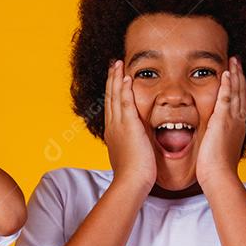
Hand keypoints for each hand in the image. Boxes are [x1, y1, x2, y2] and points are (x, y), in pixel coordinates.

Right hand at [103, 60, 156, 192]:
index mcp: (113, 133)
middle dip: (112, 80)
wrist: (131, 182)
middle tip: (113, 65)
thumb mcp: (129, 155)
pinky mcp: (129, 126)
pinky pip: (125, 103)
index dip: (112, 91)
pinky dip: (124, 90)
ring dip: (116, 79)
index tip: (114, 80)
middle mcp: (113, 126)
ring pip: (115, 96)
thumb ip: (131, 145)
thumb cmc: (133, 174)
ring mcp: (119, 125)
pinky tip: (126, 78)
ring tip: (118, 64)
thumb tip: (135, 143)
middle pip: (110, 97)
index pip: (111, 107)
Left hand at [196, 56, 245, 186]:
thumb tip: (212, 137)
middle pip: (242, 92)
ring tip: (234, 60)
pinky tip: (226, 72)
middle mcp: (239, 121)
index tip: (236, 75)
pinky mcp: (223, 121)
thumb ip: (217, 138)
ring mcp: (233, 120)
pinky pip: (228, 98)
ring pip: (237, 91)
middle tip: (237, 60)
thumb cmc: (216, 168)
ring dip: (235, 74)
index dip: (239, 87)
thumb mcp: (219, 149)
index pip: (239, 102)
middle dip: (240, 75)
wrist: (219, 176)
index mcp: (237, 127)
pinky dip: (228, 84)